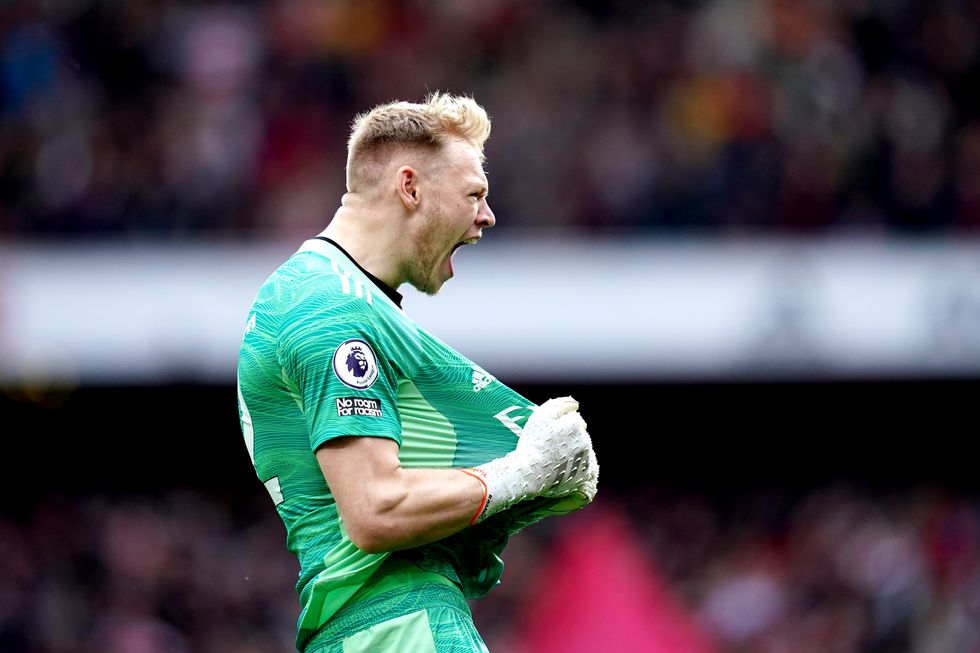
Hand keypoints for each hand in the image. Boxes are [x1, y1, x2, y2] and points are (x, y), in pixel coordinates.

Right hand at [463, 397, 595, 523]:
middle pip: (579, 434)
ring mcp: (585, 460)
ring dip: (572, 451)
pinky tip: (564, 468)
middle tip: (549, 445)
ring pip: (582, 450)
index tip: (548, 432)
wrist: (528, 473)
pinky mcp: (583, 476)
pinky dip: (577, 467)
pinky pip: (585, 468)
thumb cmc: (533, 443)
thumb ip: (560, 404)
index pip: (573, 418)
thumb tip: (574, 404)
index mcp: (576, 425)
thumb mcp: (541, 416)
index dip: (559, 424)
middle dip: (568, 437)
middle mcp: (585, 441)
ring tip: (554, 458)